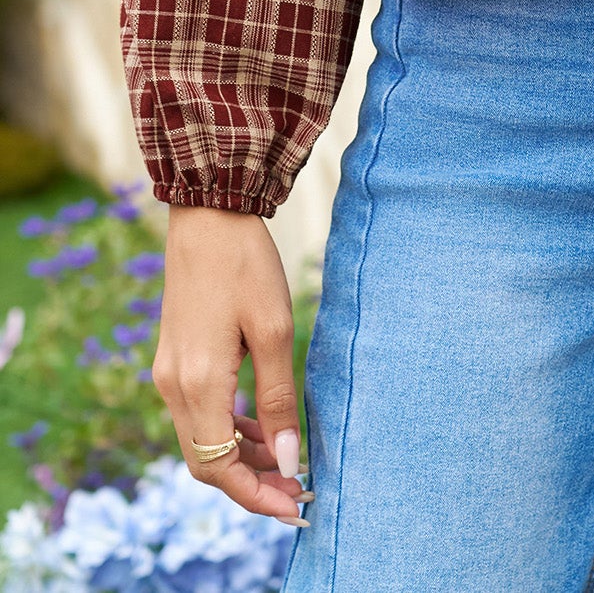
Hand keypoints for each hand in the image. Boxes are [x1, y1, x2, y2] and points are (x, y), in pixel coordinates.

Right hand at [154, 208, 307, 525]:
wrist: (208, 216)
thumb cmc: (246, 266)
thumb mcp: (274, 330)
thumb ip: (277, 399)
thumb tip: (286, 460)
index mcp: (197, 383)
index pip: (220, 467)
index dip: (256, 495)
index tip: (296, 506)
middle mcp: (173, 387)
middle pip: (206, 463)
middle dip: (249, 484)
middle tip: (296, 489)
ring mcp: (168, 375)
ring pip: (201, 441)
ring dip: (240, 459)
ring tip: (285, 461)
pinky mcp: (174, 361)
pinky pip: (197, 415)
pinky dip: (228, 430)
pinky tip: (260, 426)